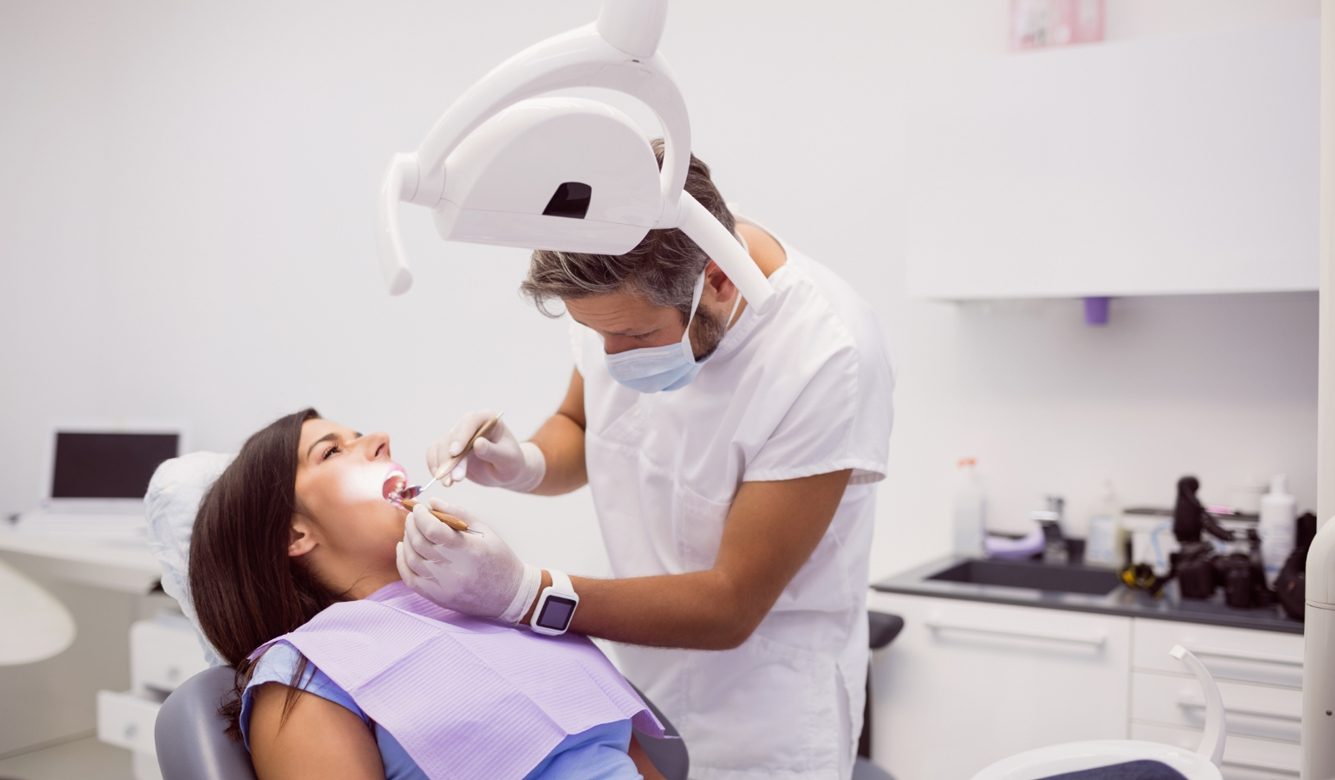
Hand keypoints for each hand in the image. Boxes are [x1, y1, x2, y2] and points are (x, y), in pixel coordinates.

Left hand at [396, 498, 540, 622]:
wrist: (509, 595)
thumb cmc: (499, 559)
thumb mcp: (485, 531)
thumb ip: (458, 513)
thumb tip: (432, 502)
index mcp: (469, 550)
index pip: (432, 529)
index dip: (421, 516)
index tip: (419, 508)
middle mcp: (454, 570)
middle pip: (419, 542)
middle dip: (411, 525)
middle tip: (413, 516)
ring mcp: (443, 586)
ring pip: (411, 559)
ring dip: (407, 540)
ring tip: (411, 530)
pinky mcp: (437, 597)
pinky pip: (410, 578)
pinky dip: (402, 561)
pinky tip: (404, 548)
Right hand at [426, 410, 545, 491]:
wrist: (506, 472)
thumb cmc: (512, 463)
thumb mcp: (508, 459)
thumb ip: (494, 451)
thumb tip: (477, 444)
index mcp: (488, 419)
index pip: (470, 421)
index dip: (461, 435)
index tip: (455, 452)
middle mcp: (470, 425)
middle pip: (453, 436)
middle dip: (451, 459)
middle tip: (455, 479)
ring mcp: (458, 436)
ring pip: (441, 446)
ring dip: (443, 466)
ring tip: (448, 484)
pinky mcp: (449, 449)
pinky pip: (435, 454)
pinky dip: (435, 466)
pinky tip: (442, 479)